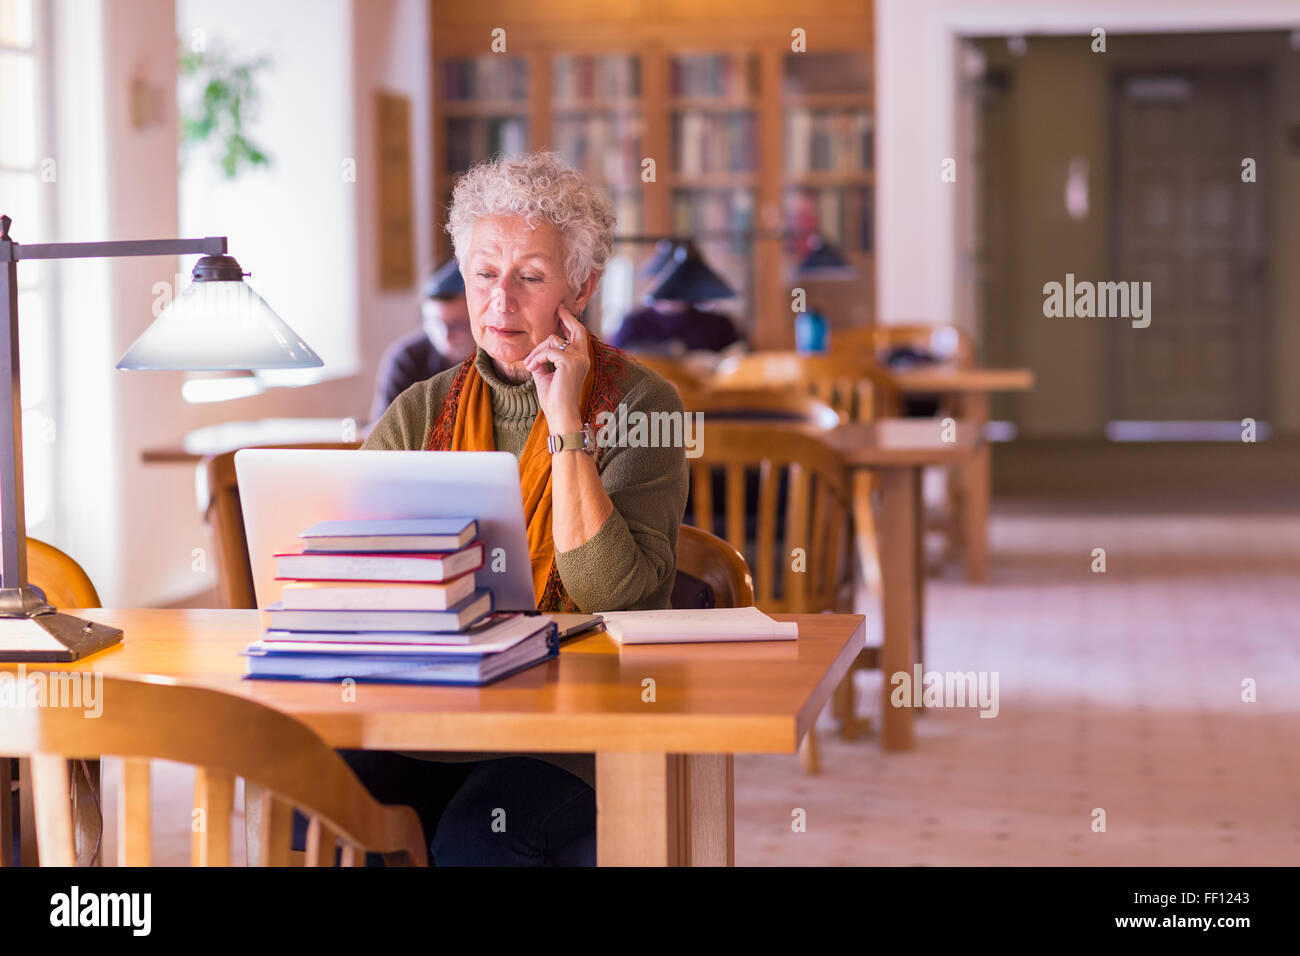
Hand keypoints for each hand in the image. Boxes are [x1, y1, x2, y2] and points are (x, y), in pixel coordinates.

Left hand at [524, 303, 588, 433]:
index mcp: (581, 360)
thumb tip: (538, 350)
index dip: (570, 322)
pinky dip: (537, 358)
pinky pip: (548, 351)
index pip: (578, 336)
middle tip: (558, 308)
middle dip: (566, 317)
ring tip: (530, 365)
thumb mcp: (547, 375)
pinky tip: (532, 368)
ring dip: (537, 351)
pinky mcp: (570, 362)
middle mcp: (583, 358)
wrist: (560, 415)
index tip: (562, 312)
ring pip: (553, 340)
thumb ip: (545, 361)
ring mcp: (579, 359)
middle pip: (577, 329)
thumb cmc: (554, 399)